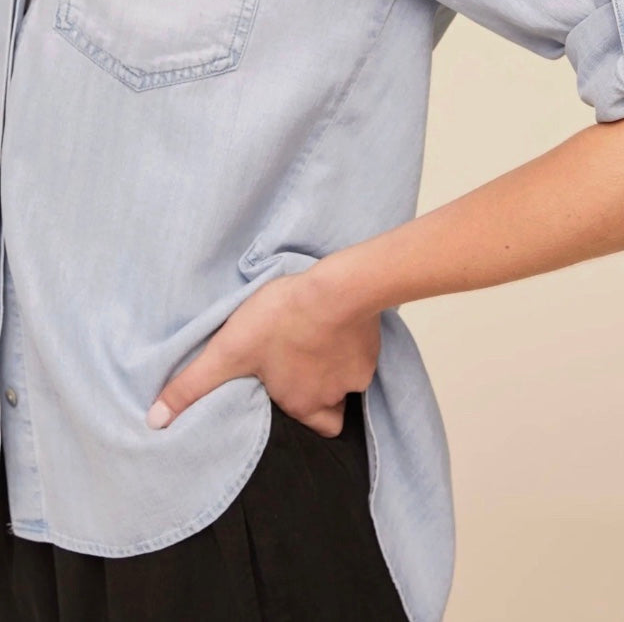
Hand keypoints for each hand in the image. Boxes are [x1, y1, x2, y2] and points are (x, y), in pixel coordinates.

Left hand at [145, 266, 380, 437]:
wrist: (337, 289)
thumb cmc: (281, 320)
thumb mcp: (227, 350)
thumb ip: (192, 386)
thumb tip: (155, 423)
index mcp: (300, 404)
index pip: (311, 430)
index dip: (299, 419)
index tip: (287, 402)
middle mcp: (331, 397)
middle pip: (330, 409)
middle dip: (318, 395)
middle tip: (302, 372)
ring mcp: (357, 373)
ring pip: (346, 382)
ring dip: (333, 367)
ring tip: (317, 343)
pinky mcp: (372, 347)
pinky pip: (362, 355)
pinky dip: (350, 345)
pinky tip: (337, 326)